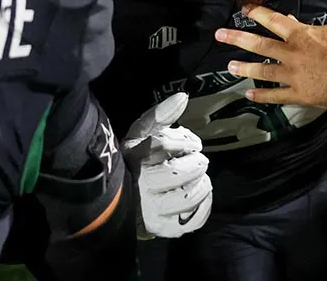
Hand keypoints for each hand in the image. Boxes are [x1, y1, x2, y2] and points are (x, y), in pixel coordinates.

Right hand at [123, 93, 211, 238]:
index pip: (164, 144)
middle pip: (180, 172)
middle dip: (196, 163)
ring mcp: (154, 211)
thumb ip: (160, 115)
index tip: (192, 143)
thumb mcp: (141, 136)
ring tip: (199, 179)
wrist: (122, 201)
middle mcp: (142, 188)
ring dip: (202, 184)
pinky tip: (199, 195)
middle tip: (197, 162)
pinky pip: (194, 219)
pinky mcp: (165, 229)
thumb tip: (183, 96)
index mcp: (135, 161)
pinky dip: (205, 205)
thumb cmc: (135, 163)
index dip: (185, 140)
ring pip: (190, 197)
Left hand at [215, 6, 326, 110]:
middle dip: (237, 38)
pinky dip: (261, 96)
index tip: (243, 10)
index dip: (257, 14)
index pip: (273, 20)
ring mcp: (294, 75)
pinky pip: (276, 96)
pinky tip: (249, 94)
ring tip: (229, 65)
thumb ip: (310, 28)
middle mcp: (293, 53)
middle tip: (219, 34)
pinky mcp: (300, 94)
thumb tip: (293, 21)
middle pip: (260, 44)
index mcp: (301, 35)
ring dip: (244, 67)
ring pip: (263, 70)